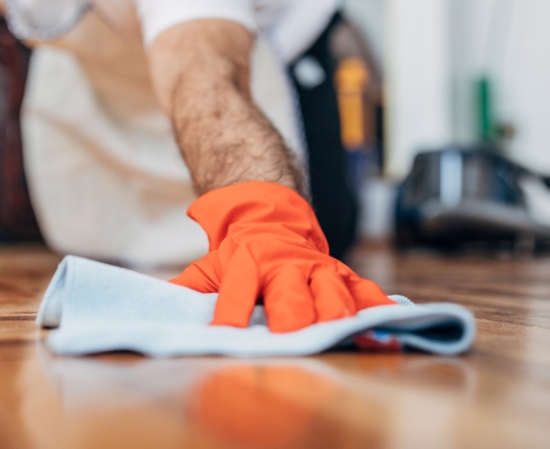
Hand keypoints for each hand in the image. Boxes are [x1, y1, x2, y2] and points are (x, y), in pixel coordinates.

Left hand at [170, 180, 393, 331]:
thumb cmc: (238, 251)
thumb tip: (161, 305)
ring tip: (345, 332)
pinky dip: (377, 308)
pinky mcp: (342, 272)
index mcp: (248, 262)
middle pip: (290, 294)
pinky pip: (364, 289)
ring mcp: (317, 268)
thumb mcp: (210, 263)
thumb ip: (189, 286)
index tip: (227, 332)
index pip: (237, 289)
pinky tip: (387, 325)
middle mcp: (285, 266)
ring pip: (331, 292)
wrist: (271, 211)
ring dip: (337, 313)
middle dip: (292, 317)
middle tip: (292, 338)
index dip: (232, 310)